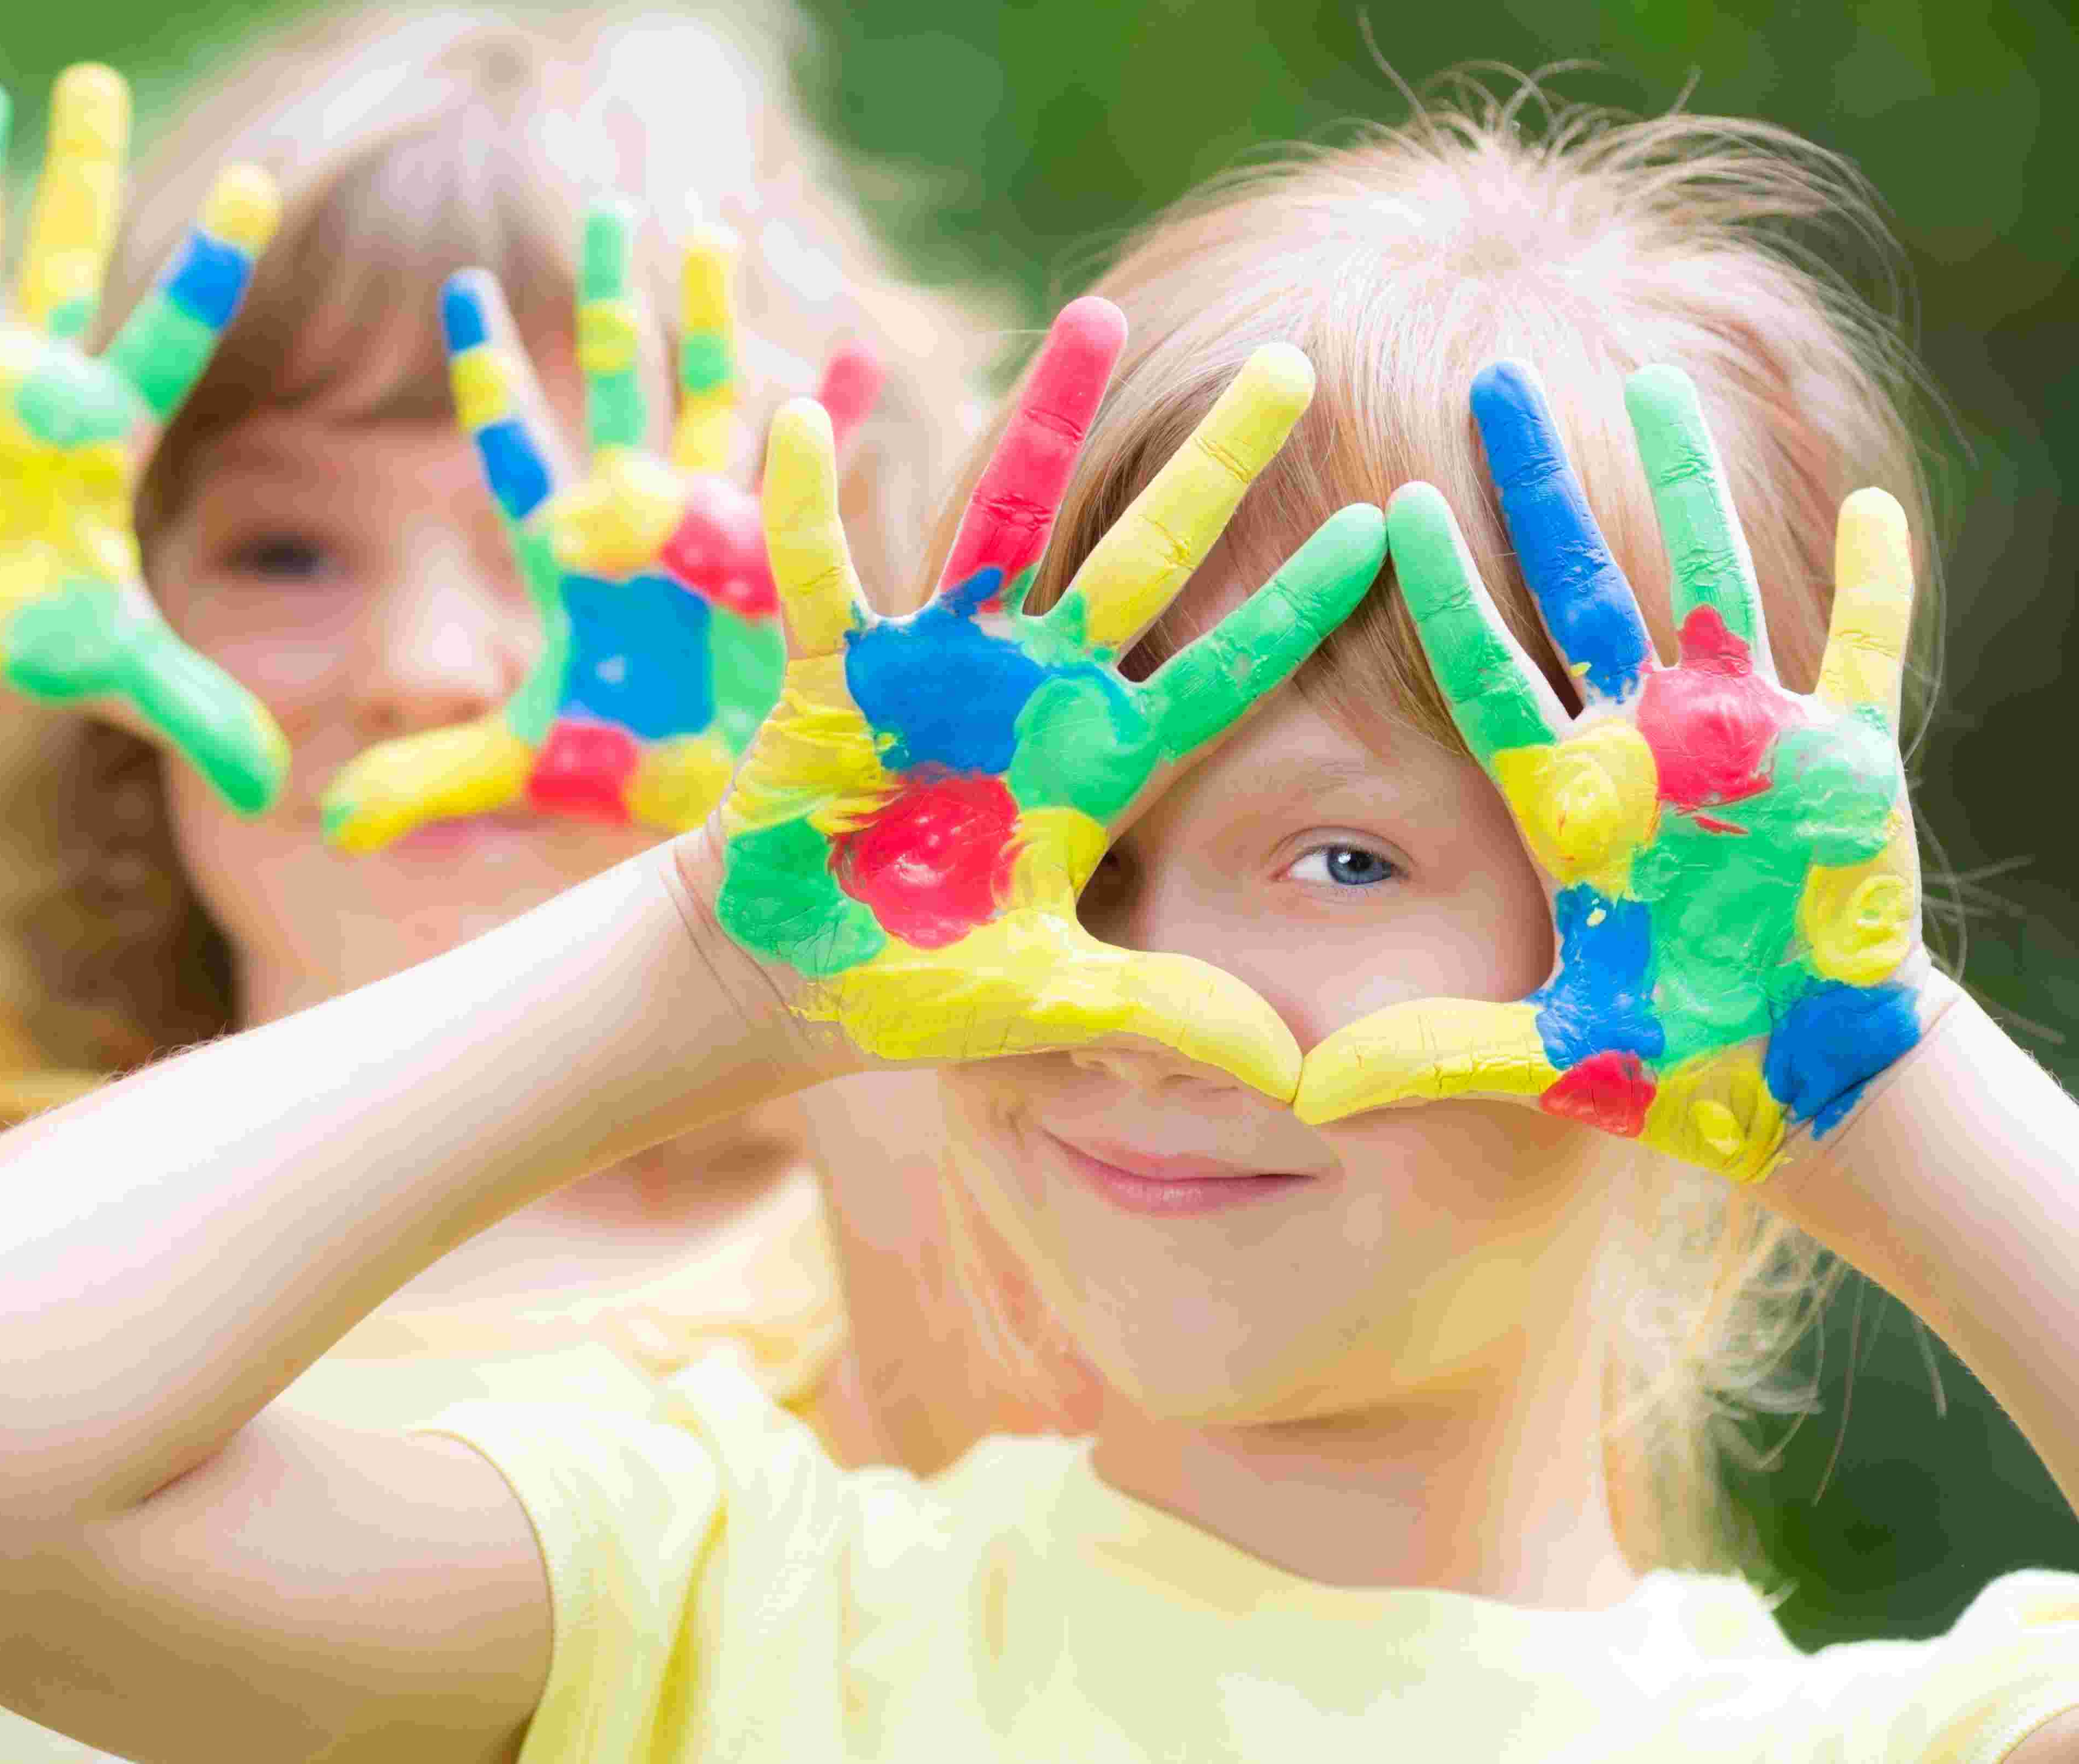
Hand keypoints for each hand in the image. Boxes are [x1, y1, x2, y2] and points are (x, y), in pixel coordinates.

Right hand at [0, 67, 286, 812]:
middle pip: (72, 257)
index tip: (261, 183)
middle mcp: (32, 383)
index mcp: (103, 428)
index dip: (213, 259)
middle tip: (95, 82)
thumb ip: (196, 712)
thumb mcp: (113, 677)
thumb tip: (276, 788)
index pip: (176, 326)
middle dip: (84, 172)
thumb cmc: (19, 649)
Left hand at [321, 205, 884, 852]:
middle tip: (607, 211)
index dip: (492, 374)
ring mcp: (718, 528)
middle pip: (620, 387)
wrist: (709, 802)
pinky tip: (852, 357)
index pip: (518, 445)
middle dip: (612, 301)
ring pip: (710, 399)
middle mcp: (642, 519)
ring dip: (711, 321)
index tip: (462, 289)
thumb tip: (325, 821)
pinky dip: (828, 424)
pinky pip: (809, 481)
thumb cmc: (614, 766)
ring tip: (706, 230)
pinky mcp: (782, 561)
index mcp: (571, 553)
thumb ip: (423, 777)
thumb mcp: (513, 769)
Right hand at [705, 300, 1384, 1086]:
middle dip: (1216, 464)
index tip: (1389, 529)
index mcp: (1096, 767)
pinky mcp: (837, 674)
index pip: (1225, 674)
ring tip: (1096, 312)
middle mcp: (1033, 695)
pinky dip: (808, 507)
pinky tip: (806, 422)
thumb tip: (1300, 1077)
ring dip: (1047, 423)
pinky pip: (821, 575)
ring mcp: (938, 671)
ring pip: (1006, 522)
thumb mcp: (1050, 1008)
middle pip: (1144, 559)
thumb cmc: (915, 990)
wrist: (784, 981)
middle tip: (1293, 362)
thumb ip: (1167, 1018)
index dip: (1304, 608)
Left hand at [1295, 362, 1924, 1180]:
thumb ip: (1432, 1057)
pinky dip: (1875, 583)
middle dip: (1536, 486)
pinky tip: (1874, 503)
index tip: (1388, 502)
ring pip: (1706, 577)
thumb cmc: (1669, 1060)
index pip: (1480, 670)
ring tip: (1653, 380)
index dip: (1438, 588)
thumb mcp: (1546, 1058)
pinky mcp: (1846, 761)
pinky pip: (1862, 652)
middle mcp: (1645, 745)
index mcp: (1567, 800)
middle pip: (1577, 585)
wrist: (1793, 1082)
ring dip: (1685, 482)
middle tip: (1494, 381)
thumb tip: (1307, 1095)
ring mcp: (1747, 740)